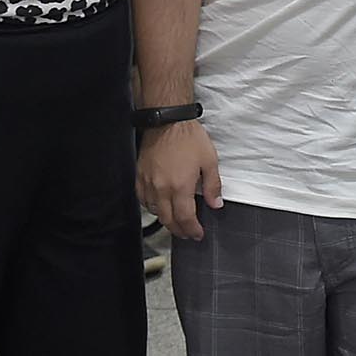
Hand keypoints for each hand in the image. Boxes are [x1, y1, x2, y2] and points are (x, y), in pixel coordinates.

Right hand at [137, 120, 223, 240]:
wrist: (166, 122)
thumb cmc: (188, 138)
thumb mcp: (209, 160)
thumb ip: (213, 185)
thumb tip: (216, 204)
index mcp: (180, 186)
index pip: (185, 218)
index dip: (192, 230)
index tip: (198, 234)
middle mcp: (162, 189)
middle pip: (168, 220)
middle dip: (179, 230)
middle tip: (188, 233)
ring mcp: (148, 184)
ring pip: (155, 212)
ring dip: (166, 220)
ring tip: (176, 222)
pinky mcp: (139, 177)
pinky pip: (143, 200)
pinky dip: (152, 208)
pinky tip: (159, 206)